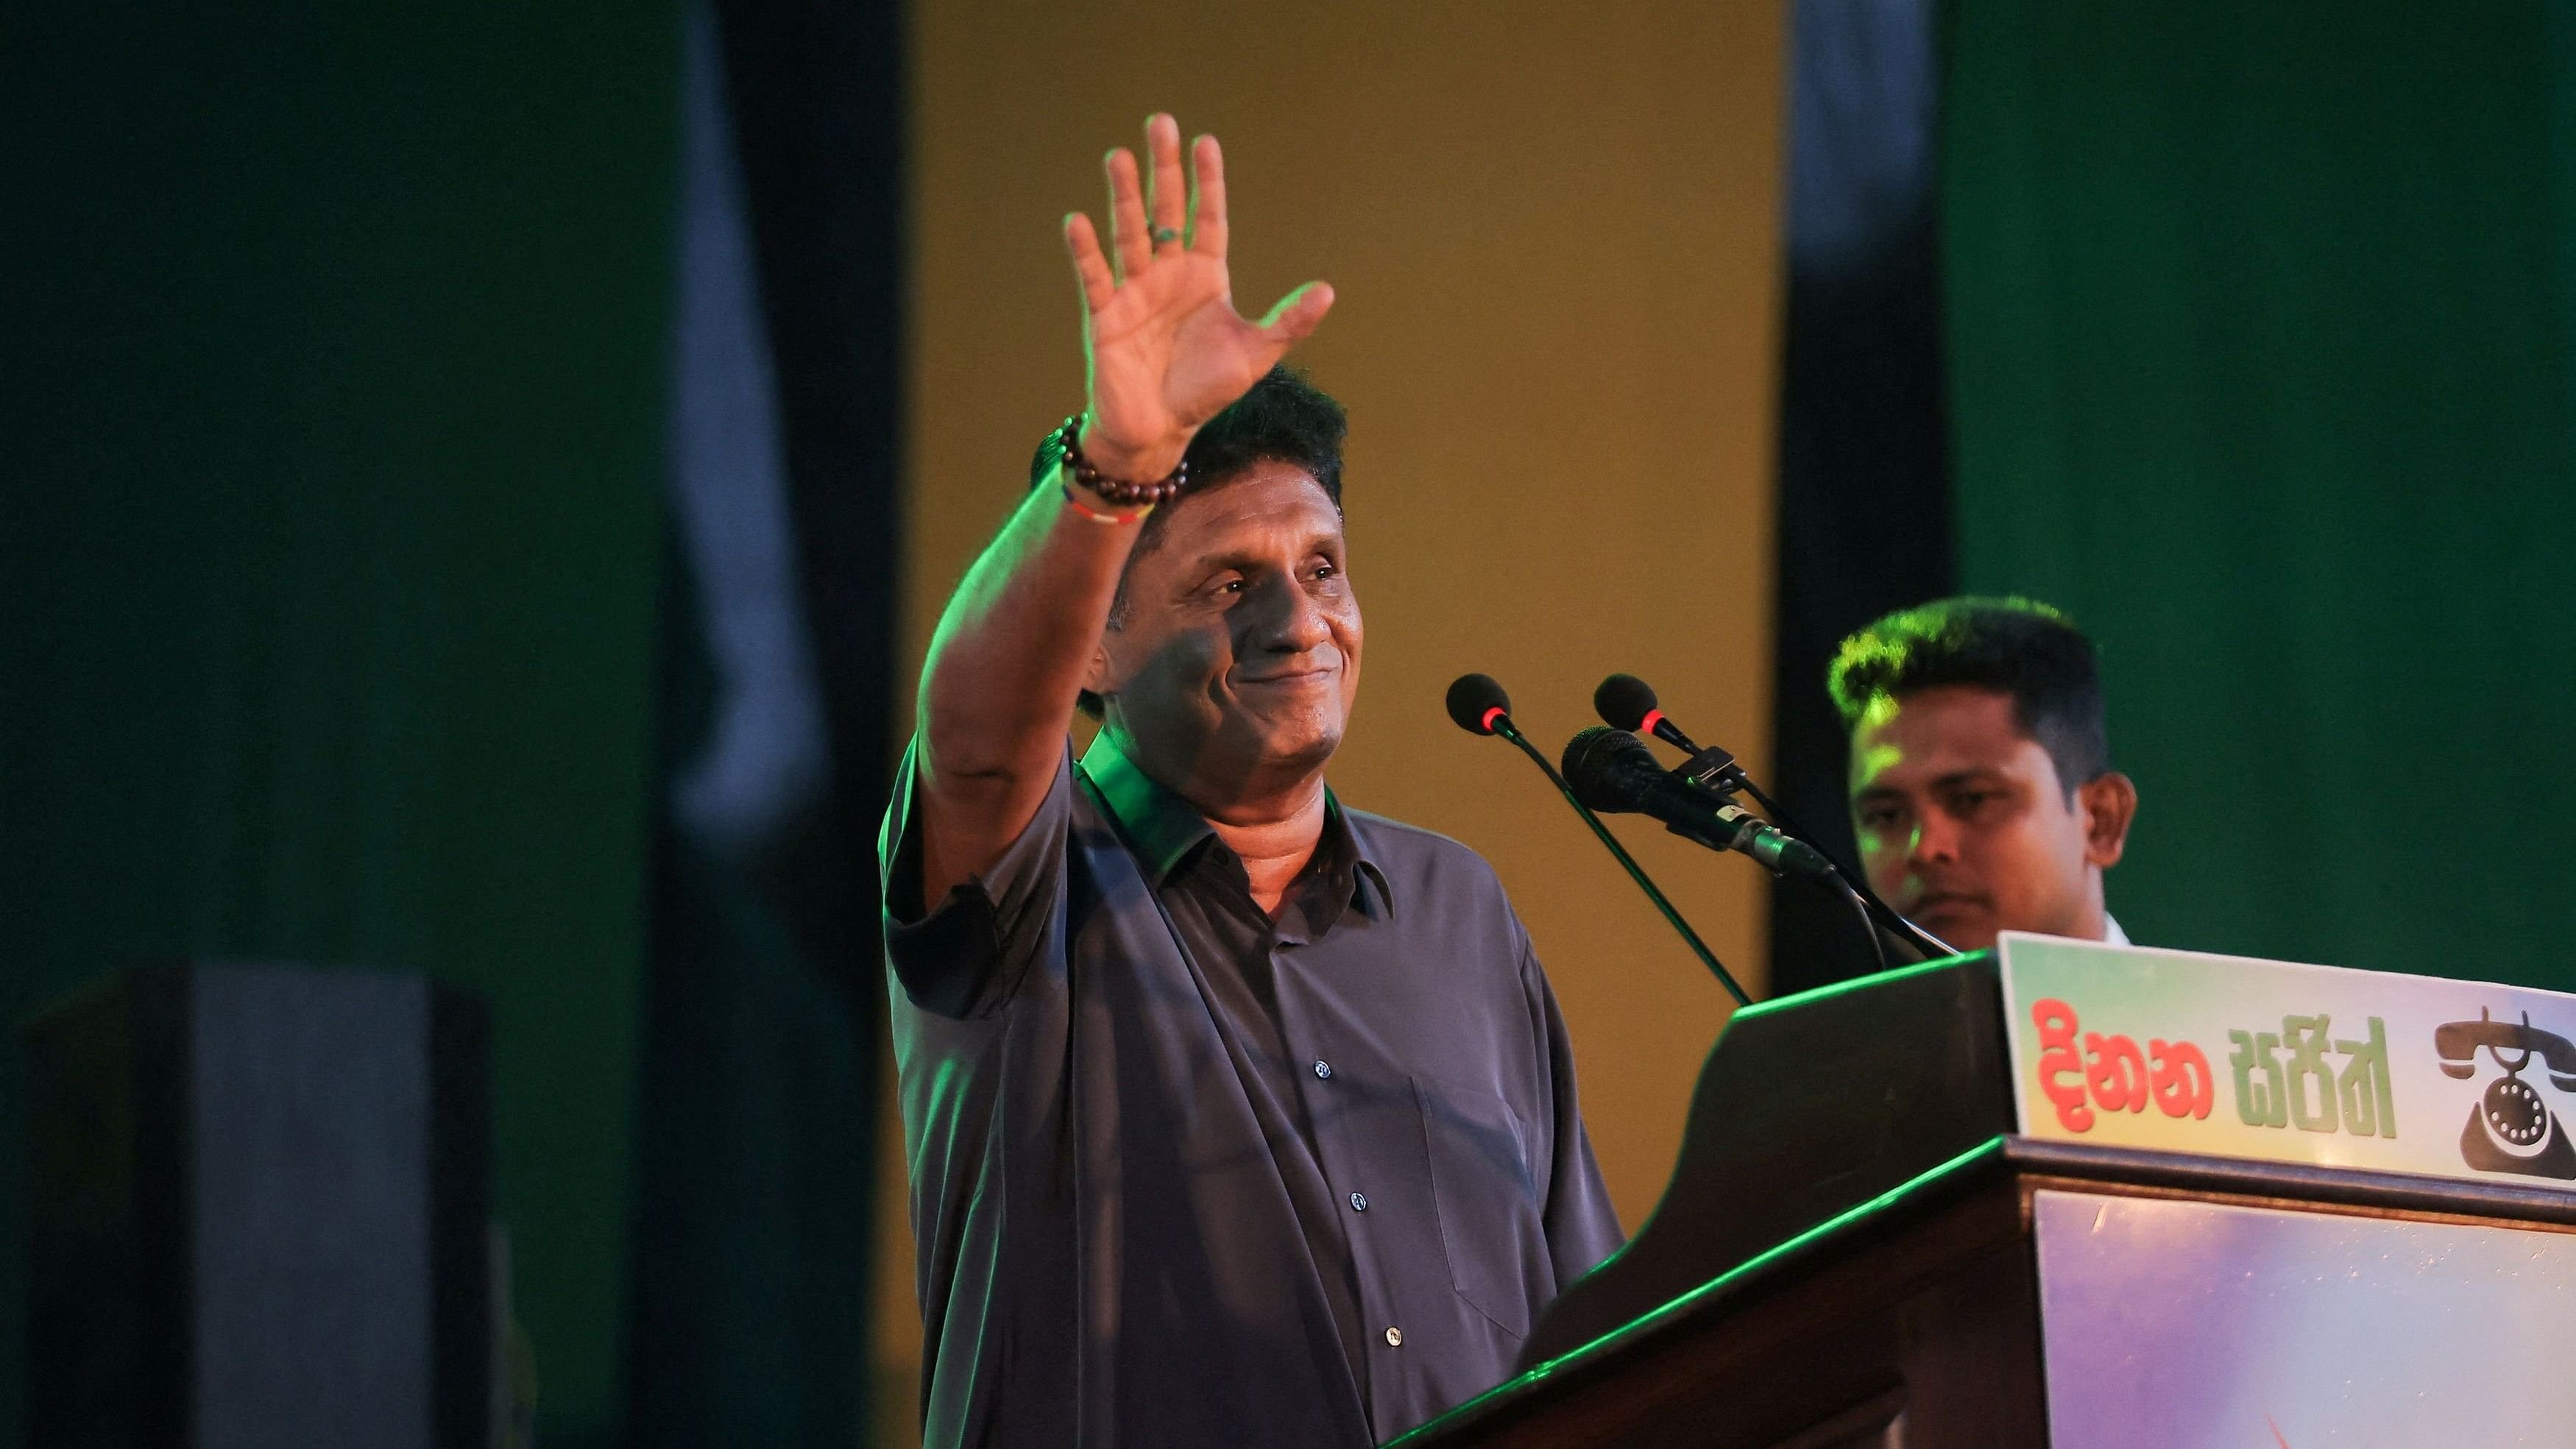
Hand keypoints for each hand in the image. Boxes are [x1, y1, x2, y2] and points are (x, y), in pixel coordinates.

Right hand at [1064, 114, 1333, 479]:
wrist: (1159, 430)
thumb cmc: (1204, 391)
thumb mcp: (1255, 356)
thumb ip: (1288, 322)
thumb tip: (1328, 290)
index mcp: (1205, 277)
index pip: (1208, 218)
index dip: (1207, 182)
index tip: (1206, 142)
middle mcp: (1168, 275)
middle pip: (1165, 211)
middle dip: (1163, 169)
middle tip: (1160, 122)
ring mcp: (1134, 291)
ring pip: (1130, 234)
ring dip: (1125, 196)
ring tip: (1120, 157)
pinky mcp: (1106, 315)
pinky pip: (1096, 276)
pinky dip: (1086, 251)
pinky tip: (1078, 221)